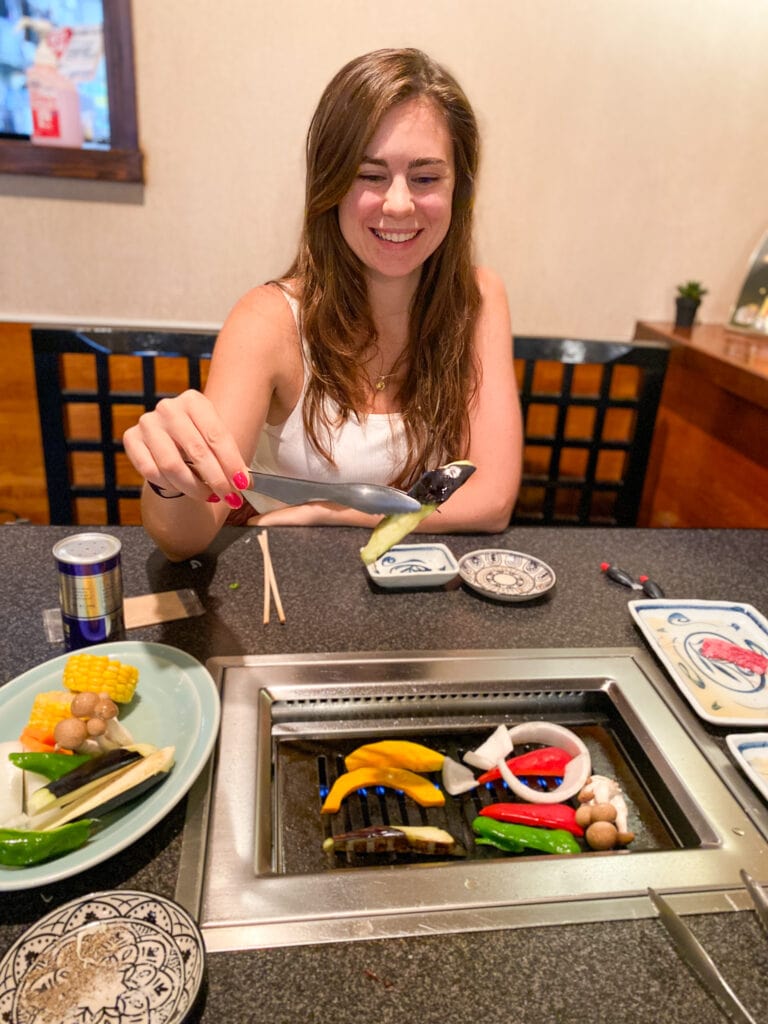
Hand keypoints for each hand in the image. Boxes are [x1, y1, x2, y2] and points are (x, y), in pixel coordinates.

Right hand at [123, 390, 249, 505]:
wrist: (171, 437)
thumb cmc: (199, 439)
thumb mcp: (217, 441)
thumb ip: (230, 460)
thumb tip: (245, 484)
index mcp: (194, 401)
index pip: (217, 436)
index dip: (232, 463)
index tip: (243, 485)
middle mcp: (169, 408)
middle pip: (197, 451)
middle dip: (217, 480)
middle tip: (230, 498)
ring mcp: (148, 422)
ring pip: (172, 466)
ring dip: (194, 488)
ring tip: (209, 497)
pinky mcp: (131, 438)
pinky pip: (151, 471)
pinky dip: (170, 486)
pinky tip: (183, 489)